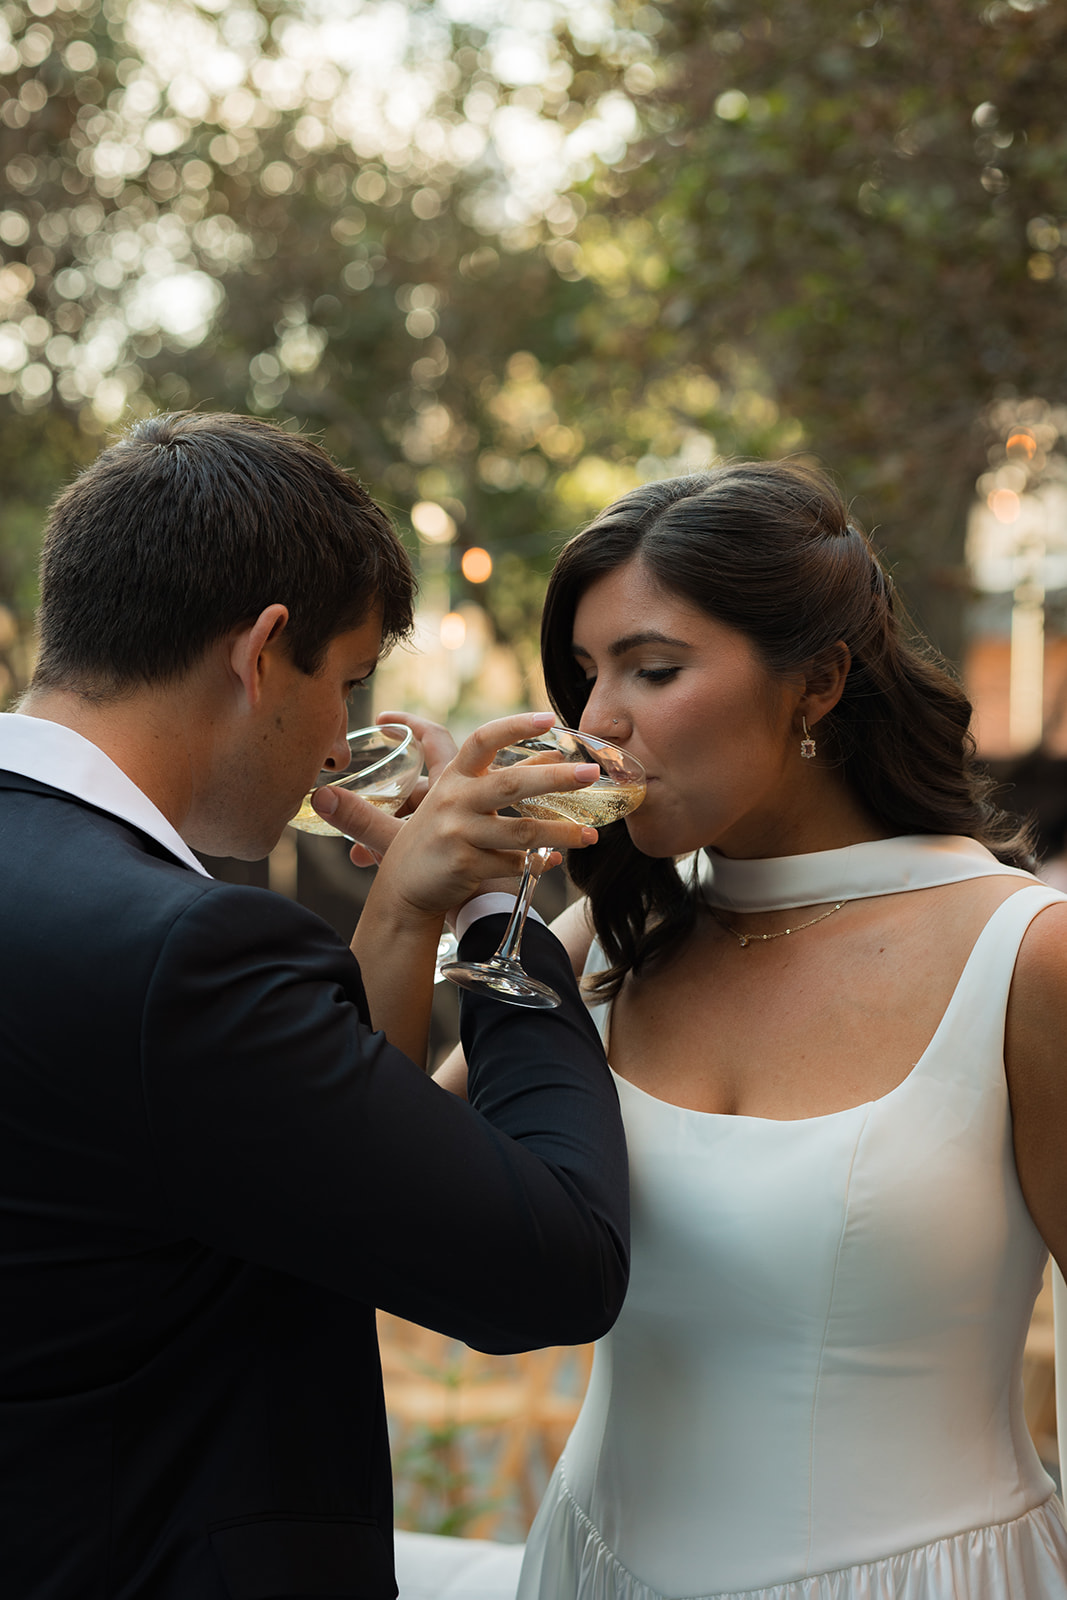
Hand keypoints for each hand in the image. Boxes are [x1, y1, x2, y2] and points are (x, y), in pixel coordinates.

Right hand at [322, 710, 599, 924]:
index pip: (483, 740)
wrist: (405, 889)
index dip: (515, 726)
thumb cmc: (438, 837)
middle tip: (592, 774)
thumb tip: (556, 758)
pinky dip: (539, 863)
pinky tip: (554, 860)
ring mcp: (458, 834)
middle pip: (512, 784)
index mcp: (452, 778)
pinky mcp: (466, 866)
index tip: (549, 719)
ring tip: (591, 835)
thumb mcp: (460, 801)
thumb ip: (501, 777)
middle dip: (556, 779)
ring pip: (522, 831)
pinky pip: (515, 864)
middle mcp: (453, 801)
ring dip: (562, 833)